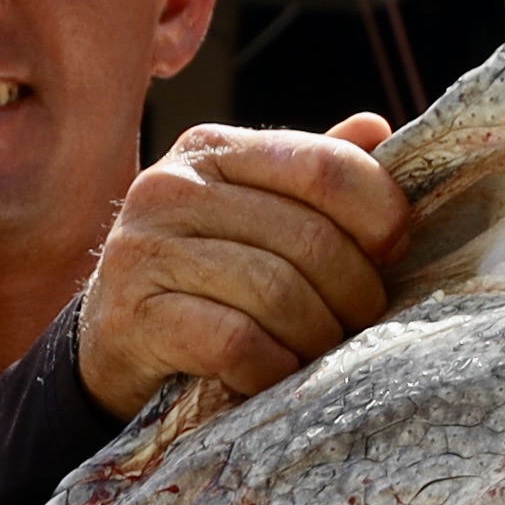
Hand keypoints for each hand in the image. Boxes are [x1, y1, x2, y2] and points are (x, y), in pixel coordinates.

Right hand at [78, 113, 407, 420]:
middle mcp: (170, 188)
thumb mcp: (251, 215)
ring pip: (276, 292)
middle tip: (360, 321)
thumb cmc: (200, 279)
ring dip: (317, 335)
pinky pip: (235, 342)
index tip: (394, 251)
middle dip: (353, 290)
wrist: (109, 346)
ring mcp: (144, 251)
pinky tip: (274, 375)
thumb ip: (308, 175)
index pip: (321, 165)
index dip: (378, 211)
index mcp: (211, 150)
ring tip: (320, 351)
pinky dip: (272, 367)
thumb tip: (378, 129)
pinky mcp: (131, 317)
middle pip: (307, 237)